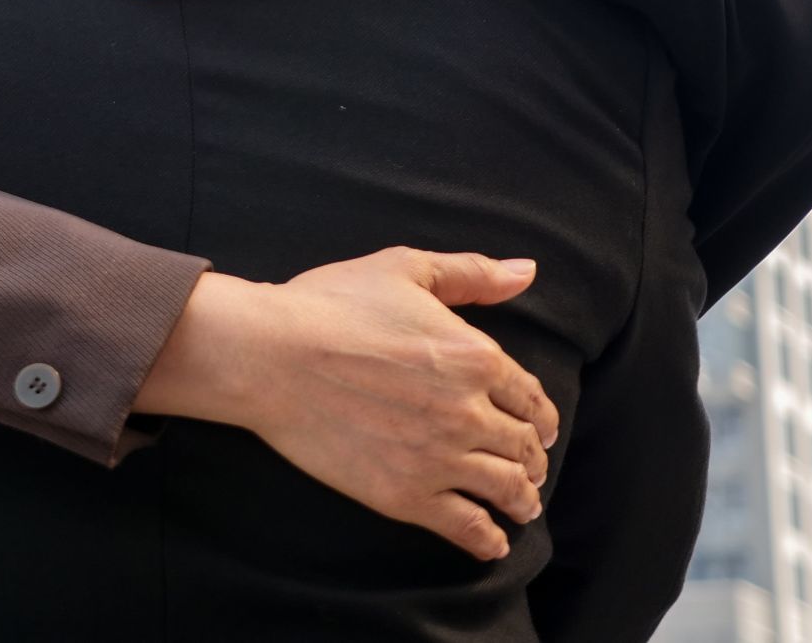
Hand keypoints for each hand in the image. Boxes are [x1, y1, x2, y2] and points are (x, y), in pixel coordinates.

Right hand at [136, 250, 558, 560]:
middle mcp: (469, 412)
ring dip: (522, 499)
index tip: (540, 430)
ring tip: (521, 505)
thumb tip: (527, 271)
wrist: (270, 355)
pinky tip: (493, 542)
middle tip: (530, 469)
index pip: (531, 398)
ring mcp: (440, 458)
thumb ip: (470, 273)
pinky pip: (467, 528)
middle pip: (523, 447)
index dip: (540, 417)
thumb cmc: (330, 305)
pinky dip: (489, 539)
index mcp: (476, 356)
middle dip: (533, 460)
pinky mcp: (406, 495)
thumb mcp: (403, 269)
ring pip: (506, 489)